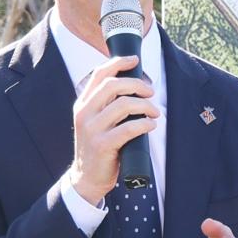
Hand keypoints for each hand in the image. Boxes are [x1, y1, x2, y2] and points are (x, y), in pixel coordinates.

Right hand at [69, 56, 157, 204]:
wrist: (87, 178)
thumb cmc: (100, 147)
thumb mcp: (98, 122)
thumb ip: (109, 105)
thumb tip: (137, 87)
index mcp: (83, 104)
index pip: (99, 74)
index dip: (118, 62)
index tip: (134, 59)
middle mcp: (84, 113)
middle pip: (113, 85)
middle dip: (137, 84)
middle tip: (151, 92)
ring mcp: (92, 129)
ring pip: (123, 105)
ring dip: (145, 105)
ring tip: (154, 112)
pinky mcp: (102, 145)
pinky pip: (129, 128)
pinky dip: (145, 124)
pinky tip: (151, 125)